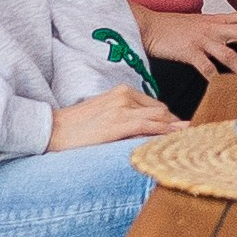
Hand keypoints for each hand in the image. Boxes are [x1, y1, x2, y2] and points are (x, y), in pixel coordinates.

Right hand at [49, 86, 178, 149]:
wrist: (51, 130)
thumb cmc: (75, 127)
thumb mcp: (103, 114)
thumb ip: (124, 117)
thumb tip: (145, 132)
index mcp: (122, 92)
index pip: (155, 106)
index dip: (168, 121)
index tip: (178, 133)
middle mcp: (126, 95)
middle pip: (162, 111)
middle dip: (174, 127)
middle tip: (185, 141)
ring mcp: (124, 108)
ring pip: (161, 118)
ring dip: (173, 132)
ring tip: (184, 145)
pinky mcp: (121, 122)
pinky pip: (152, 127)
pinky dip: (166, 134)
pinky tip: (175, 141)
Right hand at [139, 4, 236, 76]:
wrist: (149, 25)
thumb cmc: (176, 28)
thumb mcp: (202, 25)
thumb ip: (221, 31)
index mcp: (219, 20)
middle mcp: (214, 28)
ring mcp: (202, 39)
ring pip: (229, 53)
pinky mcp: (189, 51)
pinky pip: (205, 66)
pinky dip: (215, 77)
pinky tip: (221, 86)